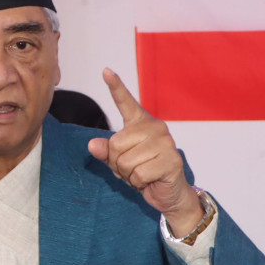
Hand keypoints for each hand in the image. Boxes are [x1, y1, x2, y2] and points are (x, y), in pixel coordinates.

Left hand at [88, 68, 203, 236]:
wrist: (168, 193)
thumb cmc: (143, 172)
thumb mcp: (119, 161)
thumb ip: (106, 151)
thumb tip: (92, 144)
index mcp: (140, 123)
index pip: (125, 102)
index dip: (116, 86)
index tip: (106, 71)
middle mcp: (155, 127)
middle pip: (116, 144)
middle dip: (118, 163)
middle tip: (133, 168)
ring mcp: (166, 142)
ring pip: (125, 161)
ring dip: (129, 175)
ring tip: (143, 173)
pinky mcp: (172, 160)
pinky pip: (139, 174)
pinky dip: (139, 183)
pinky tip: (150, 180)